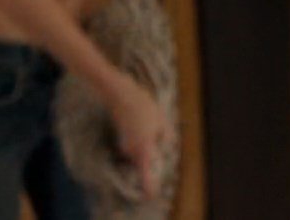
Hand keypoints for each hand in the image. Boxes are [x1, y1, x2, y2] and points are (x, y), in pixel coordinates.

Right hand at [107, 76, 170, 200]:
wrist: (121, 95)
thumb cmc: (144, 107)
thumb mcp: (163, 121)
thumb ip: (166, 137)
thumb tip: (168, 146)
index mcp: (144, 146)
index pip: (146, 171)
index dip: (148, 184)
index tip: (150, 195)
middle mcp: (132, 149)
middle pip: (146, 160)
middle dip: (154, 151)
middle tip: (156, 128)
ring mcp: (126, 145)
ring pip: (142, 152)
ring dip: (149, 142)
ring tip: (149, 122)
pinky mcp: (123, 140)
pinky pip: (137, 146)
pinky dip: (143, 139)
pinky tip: (142, 122)